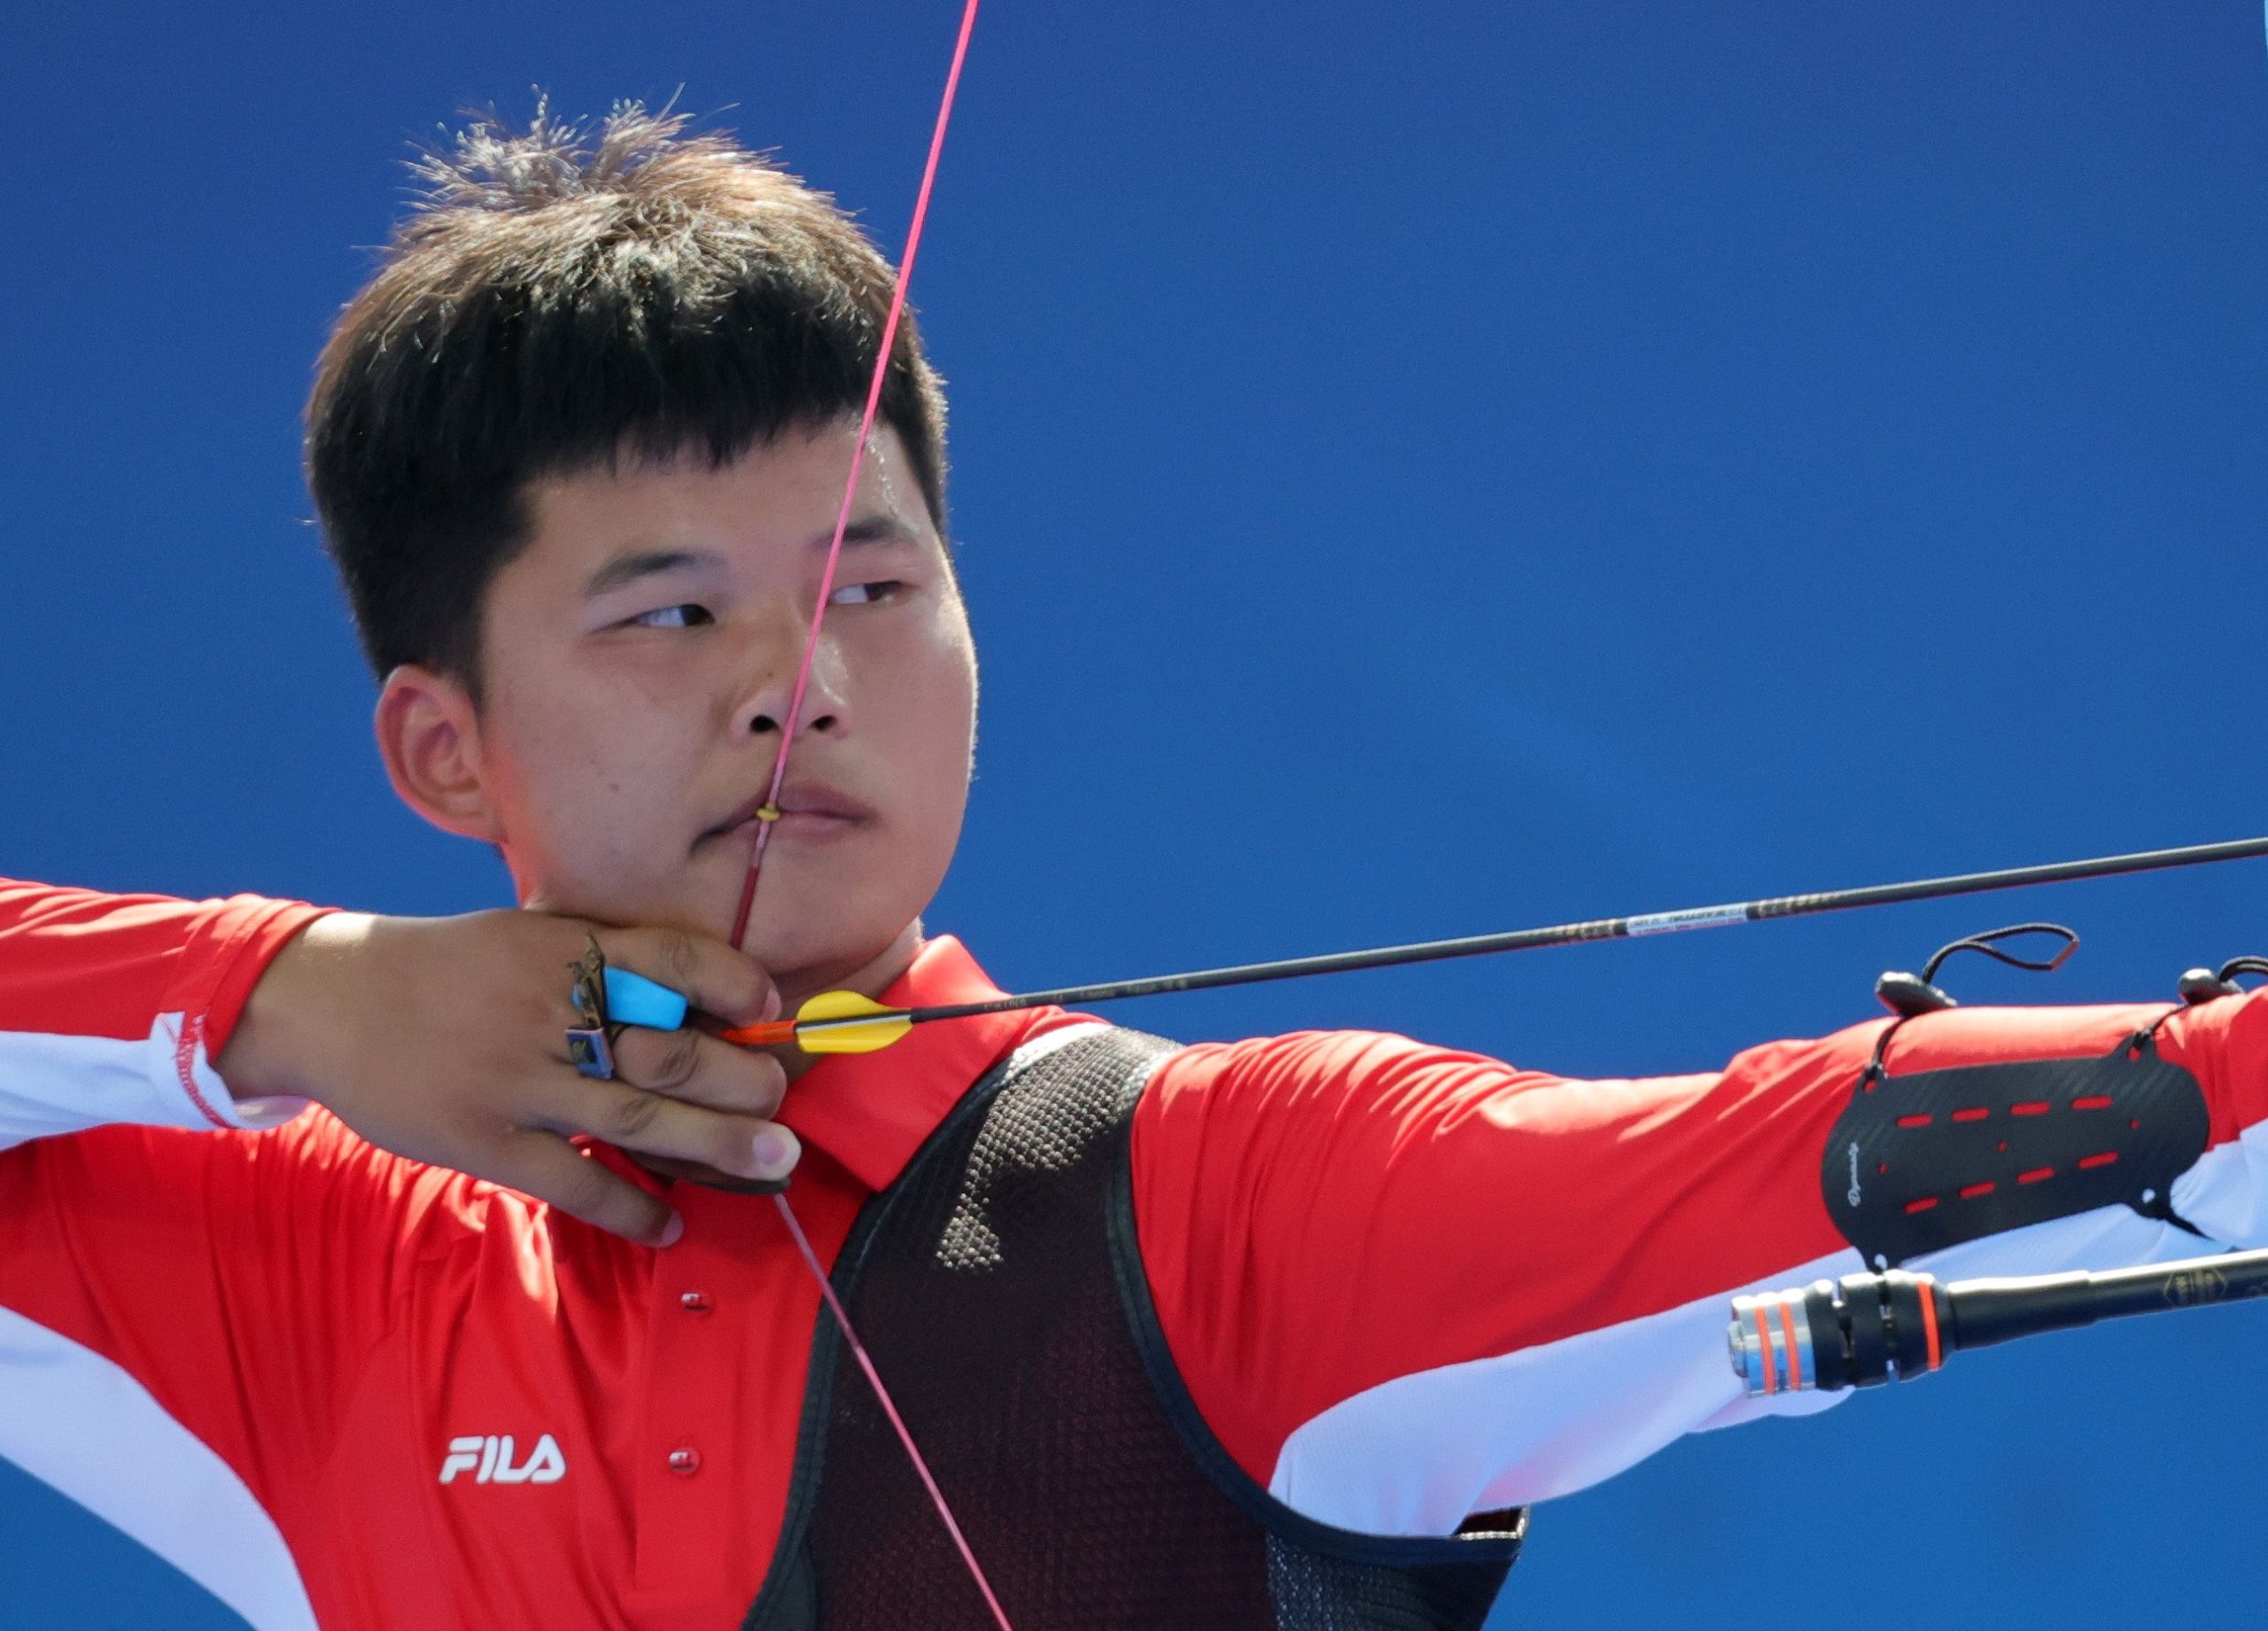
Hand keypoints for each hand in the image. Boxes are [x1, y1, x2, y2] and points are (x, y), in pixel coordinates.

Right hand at [216, 909, 799, 1244]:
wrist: (334, 1003)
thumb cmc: (449, 970)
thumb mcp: (525, 937)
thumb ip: (598, 959)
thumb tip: (692, 996)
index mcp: (568, 949)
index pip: (675, 957)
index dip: (735, 982)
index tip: (770, 1006)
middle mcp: (552, 1011)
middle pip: (671, 1047)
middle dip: (743, 1078)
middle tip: (782, 1100)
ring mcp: (521, 1079)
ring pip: (639, 1116)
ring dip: (716, 1143)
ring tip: (774, 1159)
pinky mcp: (487, 1140)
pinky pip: (576, 1181)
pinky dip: (631, 1208)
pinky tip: (670, 1225)